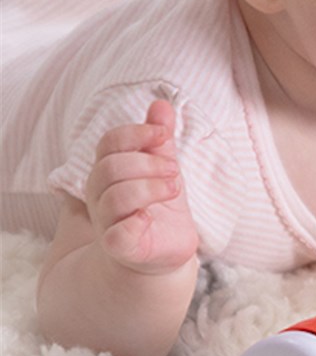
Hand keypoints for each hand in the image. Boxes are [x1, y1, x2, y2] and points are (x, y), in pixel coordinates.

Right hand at [84, 100, 198, 274]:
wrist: (162, 251)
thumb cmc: (158, 206)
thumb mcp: (163, 167)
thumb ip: (159, 139)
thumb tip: (160, 104)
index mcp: (110, 170)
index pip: (109, 143)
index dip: (135, 133)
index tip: (163, 134)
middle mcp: (101, 195)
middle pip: (110, 168)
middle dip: (147, 163)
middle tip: (174, 170)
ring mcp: (107, 222)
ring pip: (116, 197)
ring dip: (150, 188)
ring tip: (174, 188)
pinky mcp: (120, 247)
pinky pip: (118, 234)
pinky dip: (136, 222)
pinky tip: (151, 218)